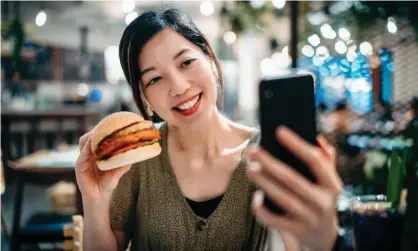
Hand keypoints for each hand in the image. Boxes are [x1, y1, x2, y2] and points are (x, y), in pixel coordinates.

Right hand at [75, 131, 131, 200]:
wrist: (99, 197)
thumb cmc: (107, 182)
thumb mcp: (118, 173)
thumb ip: (123, 165)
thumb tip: (133, 156)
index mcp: (98, 152)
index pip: (99, 137)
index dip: (104, 129)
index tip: (113, 122)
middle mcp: (89, 153)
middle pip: (90, 135)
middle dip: (98, 129)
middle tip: (107, 124)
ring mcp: (83, 158)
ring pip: (84, 141)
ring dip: (92, 135)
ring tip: (100, 131)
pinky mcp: (79, 166)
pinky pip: (82, 154)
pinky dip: (87, 147)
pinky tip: (93, 142)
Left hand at [247, 126, 341, 250]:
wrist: (324, 236)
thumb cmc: (321, 199)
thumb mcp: (328, 181)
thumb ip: (325, 159)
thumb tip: (316, 137)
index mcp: (332, 185)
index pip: (315, 160)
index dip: (296, 144)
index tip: (279, 130)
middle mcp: (323, 202)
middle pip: (293, 179)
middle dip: (271, 163)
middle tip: (254, 150)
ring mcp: (310, 218)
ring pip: (283, 198)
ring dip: (265, 182)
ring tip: (250, 168)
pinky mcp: (297, 231)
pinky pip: (274, 221)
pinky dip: (262, 209)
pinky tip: (255, 197)